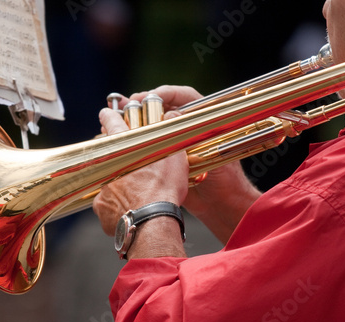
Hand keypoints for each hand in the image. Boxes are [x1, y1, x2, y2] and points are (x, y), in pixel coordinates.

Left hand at [93, 108, 188, 236]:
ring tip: (138, 200)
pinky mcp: (101, 209)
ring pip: (110, 186)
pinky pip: (108, 208)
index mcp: (124, 151)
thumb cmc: (165, 189)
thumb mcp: (175, 158)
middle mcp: (108, 168)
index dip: (109, 117)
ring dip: (121, 191)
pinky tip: (131, 213)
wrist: (153, 221)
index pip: (113, 126)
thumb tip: (172, 114)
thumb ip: (170, 136)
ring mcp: (102, 189)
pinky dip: (118, 210)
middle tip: (137, 175)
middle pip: (111, 160)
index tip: (105, 113)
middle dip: (122, 165)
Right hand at [108, 85, 260, 243]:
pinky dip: (135, 138)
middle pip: (165, 106)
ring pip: (154, 123)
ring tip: (118, 116)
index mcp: (205, 121)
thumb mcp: (211, 153)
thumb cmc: (225, 179)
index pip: (186, 97)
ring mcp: (176, 141)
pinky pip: (149, 142)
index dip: (169, 92)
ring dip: (136, 118)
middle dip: (145, 102)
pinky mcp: (166, 156)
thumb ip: (194, 135)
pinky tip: (121, 136)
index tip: (154, 95)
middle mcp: (188, 128)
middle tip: (129, 102)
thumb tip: (173, 114)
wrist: (220, 205)